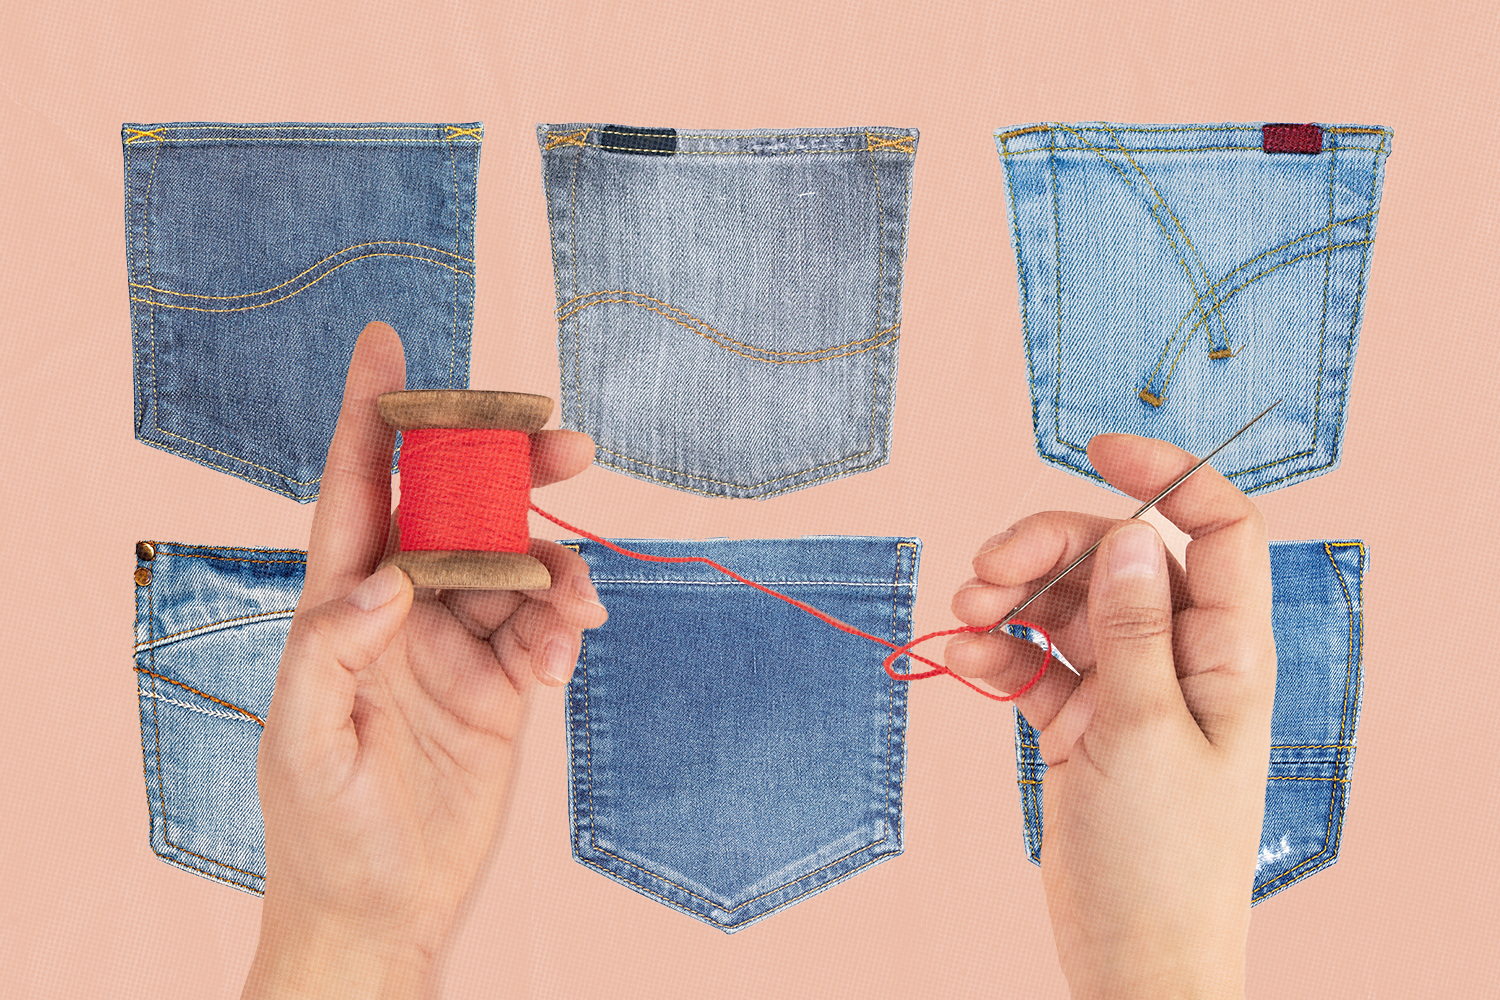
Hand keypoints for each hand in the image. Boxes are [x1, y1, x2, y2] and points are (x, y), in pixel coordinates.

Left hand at [242, 322, 606, 998]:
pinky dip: (568, 625)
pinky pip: (547, 628)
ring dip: (556, 566)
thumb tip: (393, 576)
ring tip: (576, 605)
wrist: (384, 911)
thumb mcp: (305, 741)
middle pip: (460, 509)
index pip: (359, 489)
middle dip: (508, 469)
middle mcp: (403, 609)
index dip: (373, 414)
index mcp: (341, 604)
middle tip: (567, 444)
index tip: (387, 343)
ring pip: (518, 565)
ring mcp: (458, 644)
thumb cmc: (322, 828)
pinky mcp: (505, 685)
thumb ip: (332, 647)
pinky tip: (570, 651)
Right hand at [946, 434, 1275, 999]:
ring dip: (1011, 596)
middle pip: (1115, 558)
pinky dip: (997, 651)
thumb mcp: (1147, 733)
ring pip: (1064, 602)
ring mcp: (1122, 688)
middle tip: (987, 570)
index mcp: (1222, 651)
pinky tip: (966, 658)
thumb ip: (1132, 631)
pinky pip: (1032, 659)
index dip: (1168, 476)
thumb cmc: (1164, 859)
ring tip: (965, 612)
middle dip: (1047, 549)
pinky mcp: (1076, 720)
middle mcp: (1174, 657)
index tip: (1097, 446)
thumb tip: (1132, 535)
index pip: (1216, 530)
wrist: (1131, 957)